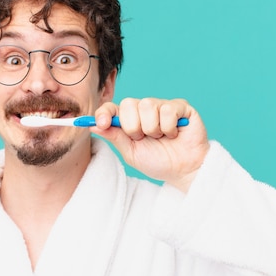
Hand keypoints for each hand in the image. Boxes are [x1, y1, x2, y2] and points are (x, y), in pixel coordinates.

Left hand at [91, 98, 209, 192]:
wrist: (183, 171)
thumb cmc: (158, 162)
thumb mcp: (131, 152)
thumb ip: (114, 137)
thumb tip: (92, 125)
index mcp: (129, 119)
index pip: (112, 107)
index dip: (104, 112)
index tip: (101, 123)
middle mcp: (144, 110)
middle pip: (128, 104)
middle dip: (133, 127)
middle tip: (144, 139)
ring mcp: (162, 106)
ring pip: (148, 105)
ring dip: (152, 128)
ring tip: (161, 137)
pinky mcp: (181, 107)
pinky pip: (167, 109)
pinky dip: (169, 127)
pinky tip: (174, 133)